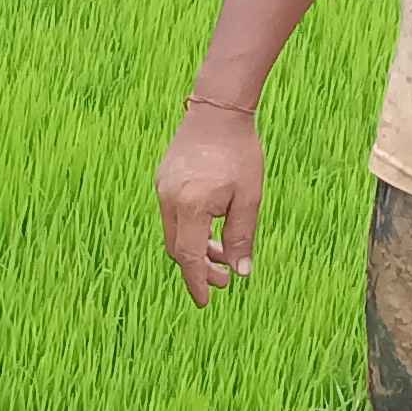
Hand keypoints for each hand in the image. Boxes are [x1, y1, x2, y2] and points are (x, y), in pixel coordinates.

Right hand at [152, 103, 263, 306]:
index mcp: (190, 206)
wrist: (219, 108)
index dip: (196, 282)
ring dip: (196, 248)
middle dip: (198, 269)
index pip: (188, 257)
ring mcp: (162, 187)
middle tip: (223, 282)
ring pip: (174, 232)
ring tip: (223, 254)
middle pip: (177, 249)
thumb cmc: (239, 151)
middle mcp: (169, 199)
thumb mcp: (249, 198)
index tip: (205, 302)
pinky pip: (173, 214)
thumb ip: (242, 237)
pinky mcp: (163, 178)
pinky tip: (212, 227)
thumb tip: (240, 273)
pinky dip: (190, 229)